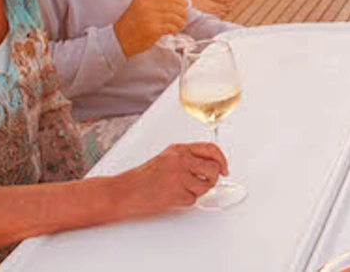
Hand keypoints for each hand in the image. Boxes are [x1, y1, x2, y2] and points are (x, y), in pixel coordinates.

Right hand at [113, 143, 227, 214]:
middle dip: (213, 179)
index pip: (210, 149)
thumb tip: (211, 164)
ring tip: (183, 190)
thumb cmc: (144, 177)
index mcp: (179, 149)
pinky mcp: (175, 193)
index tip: (224, 169)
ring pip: (206, 186)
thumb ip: (188, 158)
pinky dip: (186, 201)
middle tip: (205, 183)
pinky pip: (193, 200)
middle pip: (213, 169)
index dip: (222, 160)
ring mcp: (178, 176)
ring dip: (198, 192)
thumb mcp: (167, 158)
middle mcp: (180, 160)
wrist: (125, 191)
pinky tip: (173, 197)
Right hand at [114, 0, 188, 56]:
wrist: (118, 40)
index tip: (185, 4)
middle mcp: (147, 5)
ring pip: (174, 17)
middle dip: (182, 12)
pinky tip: (174, 32)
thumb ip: (152, 3)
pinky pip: (171, 27)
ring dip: (180, 22)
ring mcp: (150, 18)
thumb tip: (174, 2)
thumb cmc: (130, 25)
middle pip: (173, 6)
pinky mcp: (153, 30)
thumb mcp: (138, 7)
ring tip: (180, 26)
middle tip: (183, 17)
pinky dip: (175, 29)